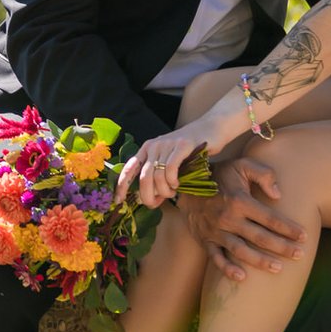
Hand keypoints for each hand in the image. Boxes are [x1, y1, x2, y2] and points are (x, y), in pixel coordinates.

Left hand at [120, 108, 240, 209]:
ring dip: (164, 190)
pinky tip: (177, 184)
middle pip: (144, 177)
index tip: (118, 200)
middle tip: (155, 204)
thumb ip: (160, 179)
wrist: (212, 128)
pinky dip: (172, 181)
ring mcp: (167, 144)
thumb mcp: (171, 163)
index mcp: (147, 149)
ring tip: (172, 192)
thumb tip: (151, 201)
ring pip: (157, 175)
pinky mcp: (182, 145)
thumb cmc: (191, 149)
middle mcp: (153, 145)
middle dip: (147, 196)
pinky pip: (171, 168)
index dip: (121, 185)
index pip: (129, 168)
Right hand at [173, 154, 303, 280]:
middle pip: (260, 237)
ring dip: (260, 261)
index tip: (304, 236)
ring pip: (241, 251)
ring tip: (278, 268)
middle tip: (300, 255)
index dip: (289, 228)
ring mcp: (216, 231)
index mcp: (240, 201)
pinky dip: (227, 269)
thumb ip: (264, 174)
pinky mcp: (205, 240)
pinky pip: (216, 258)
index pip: (270, 218)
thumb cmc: (220, 174)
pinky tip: (242, 277)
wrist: (185, 182)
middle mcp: (228, 218)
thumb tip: (278, 195)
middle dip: (282, 247)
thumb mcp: (242, 165)